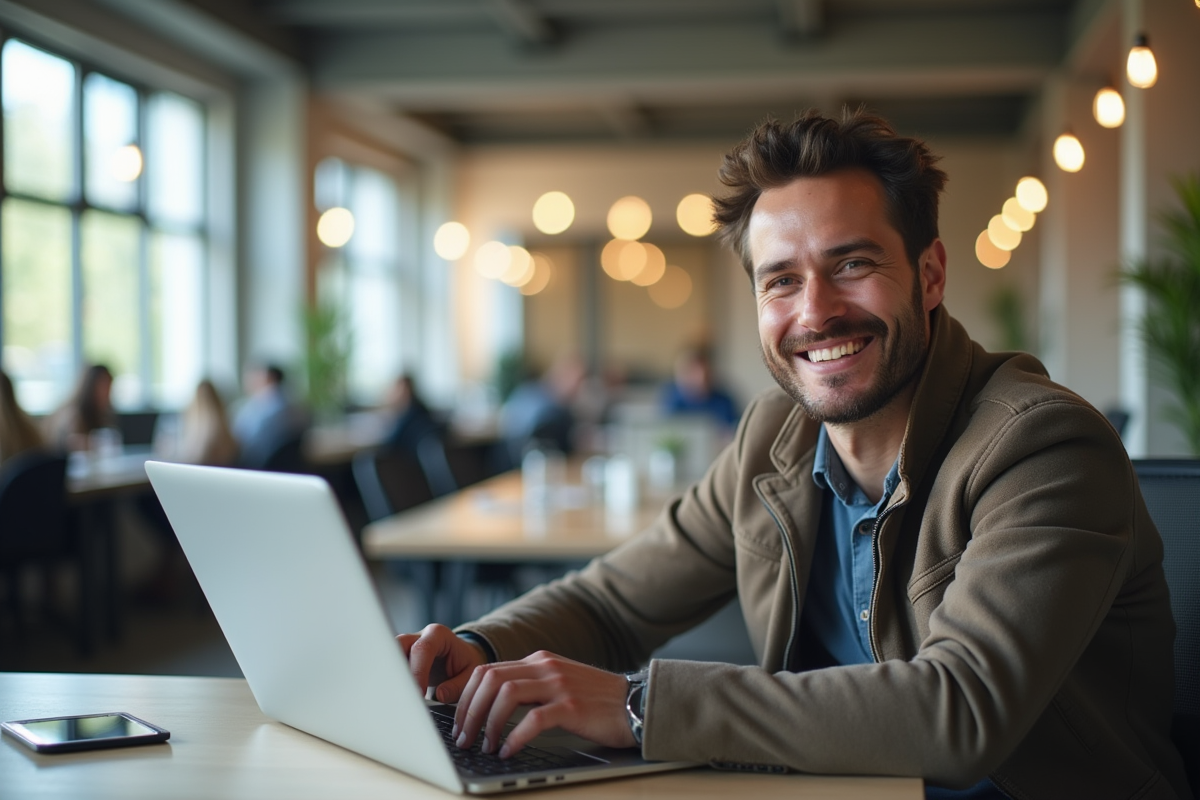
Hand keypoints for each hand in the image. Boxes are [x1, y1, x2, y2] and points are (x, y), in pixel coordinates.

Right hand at [397, 624, 487, 702]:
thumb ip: (457, 686)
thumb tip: (439, 695)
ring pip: (388, 655)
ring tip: (393, 696)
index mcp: (438, 635)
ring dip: (389, 675)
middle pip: (398, 646)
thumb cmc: (466, 664)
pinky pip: (389, 665)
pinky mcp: (399, 657)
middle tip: (401, 695)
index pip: (422, 649)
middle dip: (397, 670)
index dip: (418, 671)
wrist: (462, 658)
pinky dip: (389, 679)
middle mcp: (418, 636)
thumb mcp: (470, 674)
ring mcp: (406, 646)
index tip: (419, 693)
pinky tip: (391, 695)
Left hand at [452, 650, 636, 758]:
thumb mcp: (558, 683)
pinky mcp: (572, 706)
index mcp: (538, 660)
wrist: (636, 702)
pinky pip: (533, 719)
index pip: (487, 670)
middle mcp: (545, 667)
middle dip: (469, 711)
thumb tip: (491, 706)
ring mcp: (559, 685)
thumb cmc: (595, 700)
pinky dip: (515, 737)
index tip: (458, 721)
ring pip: (506, 695)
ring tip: (485, 746)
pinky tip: (509, 751)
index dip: (465, 697)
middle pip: (490, 680)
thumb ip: (530, 686)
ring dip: (487, 724)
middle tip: (464, 738)